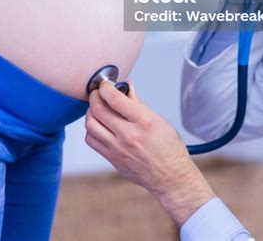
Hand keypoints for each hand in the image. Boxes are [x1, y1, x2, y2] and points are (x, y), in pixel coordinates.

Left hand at [85, 82, 214, 226]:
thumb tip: (127, 86)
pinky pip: (92, 141)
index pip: (115, 99)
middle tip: (97, 93)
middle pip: (98, 110)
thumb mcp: (159, 120)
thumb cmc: (169, 148)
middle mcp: (129, 135)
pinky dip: (91, 129)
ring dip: (90, 112)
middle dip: (94, 96)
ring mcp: (119, 149)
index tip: (104, 84)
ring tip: (96, 107)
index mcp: (144, 121)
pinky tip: (99, 125)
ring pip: (91, 125)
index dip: (105, 87)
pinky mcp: (113, 160)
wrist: (171, 178)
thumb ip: (138, 103)